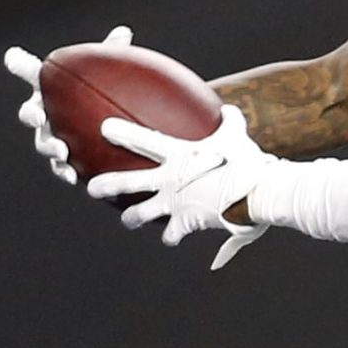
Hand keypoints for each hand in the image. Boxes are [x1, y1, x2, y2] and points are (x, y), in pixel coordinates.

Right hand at [5, 24, 132, 187]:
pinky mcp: (64, 162)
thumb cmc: (102, 98)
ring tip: (62, 151)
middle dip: (31, 113)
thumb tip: (123, 31)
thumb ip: (110, 55)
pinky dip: (65, 172)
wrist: (111, 136)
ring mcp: (52, 138)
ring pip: (43, 142)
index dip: (20, 64)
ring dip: (48, 147)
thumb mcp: (109, 76)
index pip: (33, 74)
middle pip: (29, 112)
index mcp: (51, 91)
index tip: (13, 57)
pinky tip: (75, 177)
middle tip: (39, 115)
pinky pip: (61, 168)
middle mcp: (46, 114)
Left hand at [87, 103, 274, 269]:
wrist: (257, 193)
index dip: (122, 133)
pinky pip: (173, 233)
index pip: (143, 140)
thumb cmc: (248, 162)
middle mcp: (170, 179)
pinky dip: (172, 236)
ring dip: (133, 217)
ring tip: (128, 220)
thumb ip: (230, 120)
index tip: (104, 128)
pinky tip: (170, 239)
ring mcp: (175, 202)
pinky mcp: (187, 222)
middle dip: (106, 185)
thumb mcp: (238, 136)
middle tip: (91, 188)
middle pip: (129, 183)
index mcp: (178, 156)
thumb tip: (228, 109)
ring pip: (143, 213)